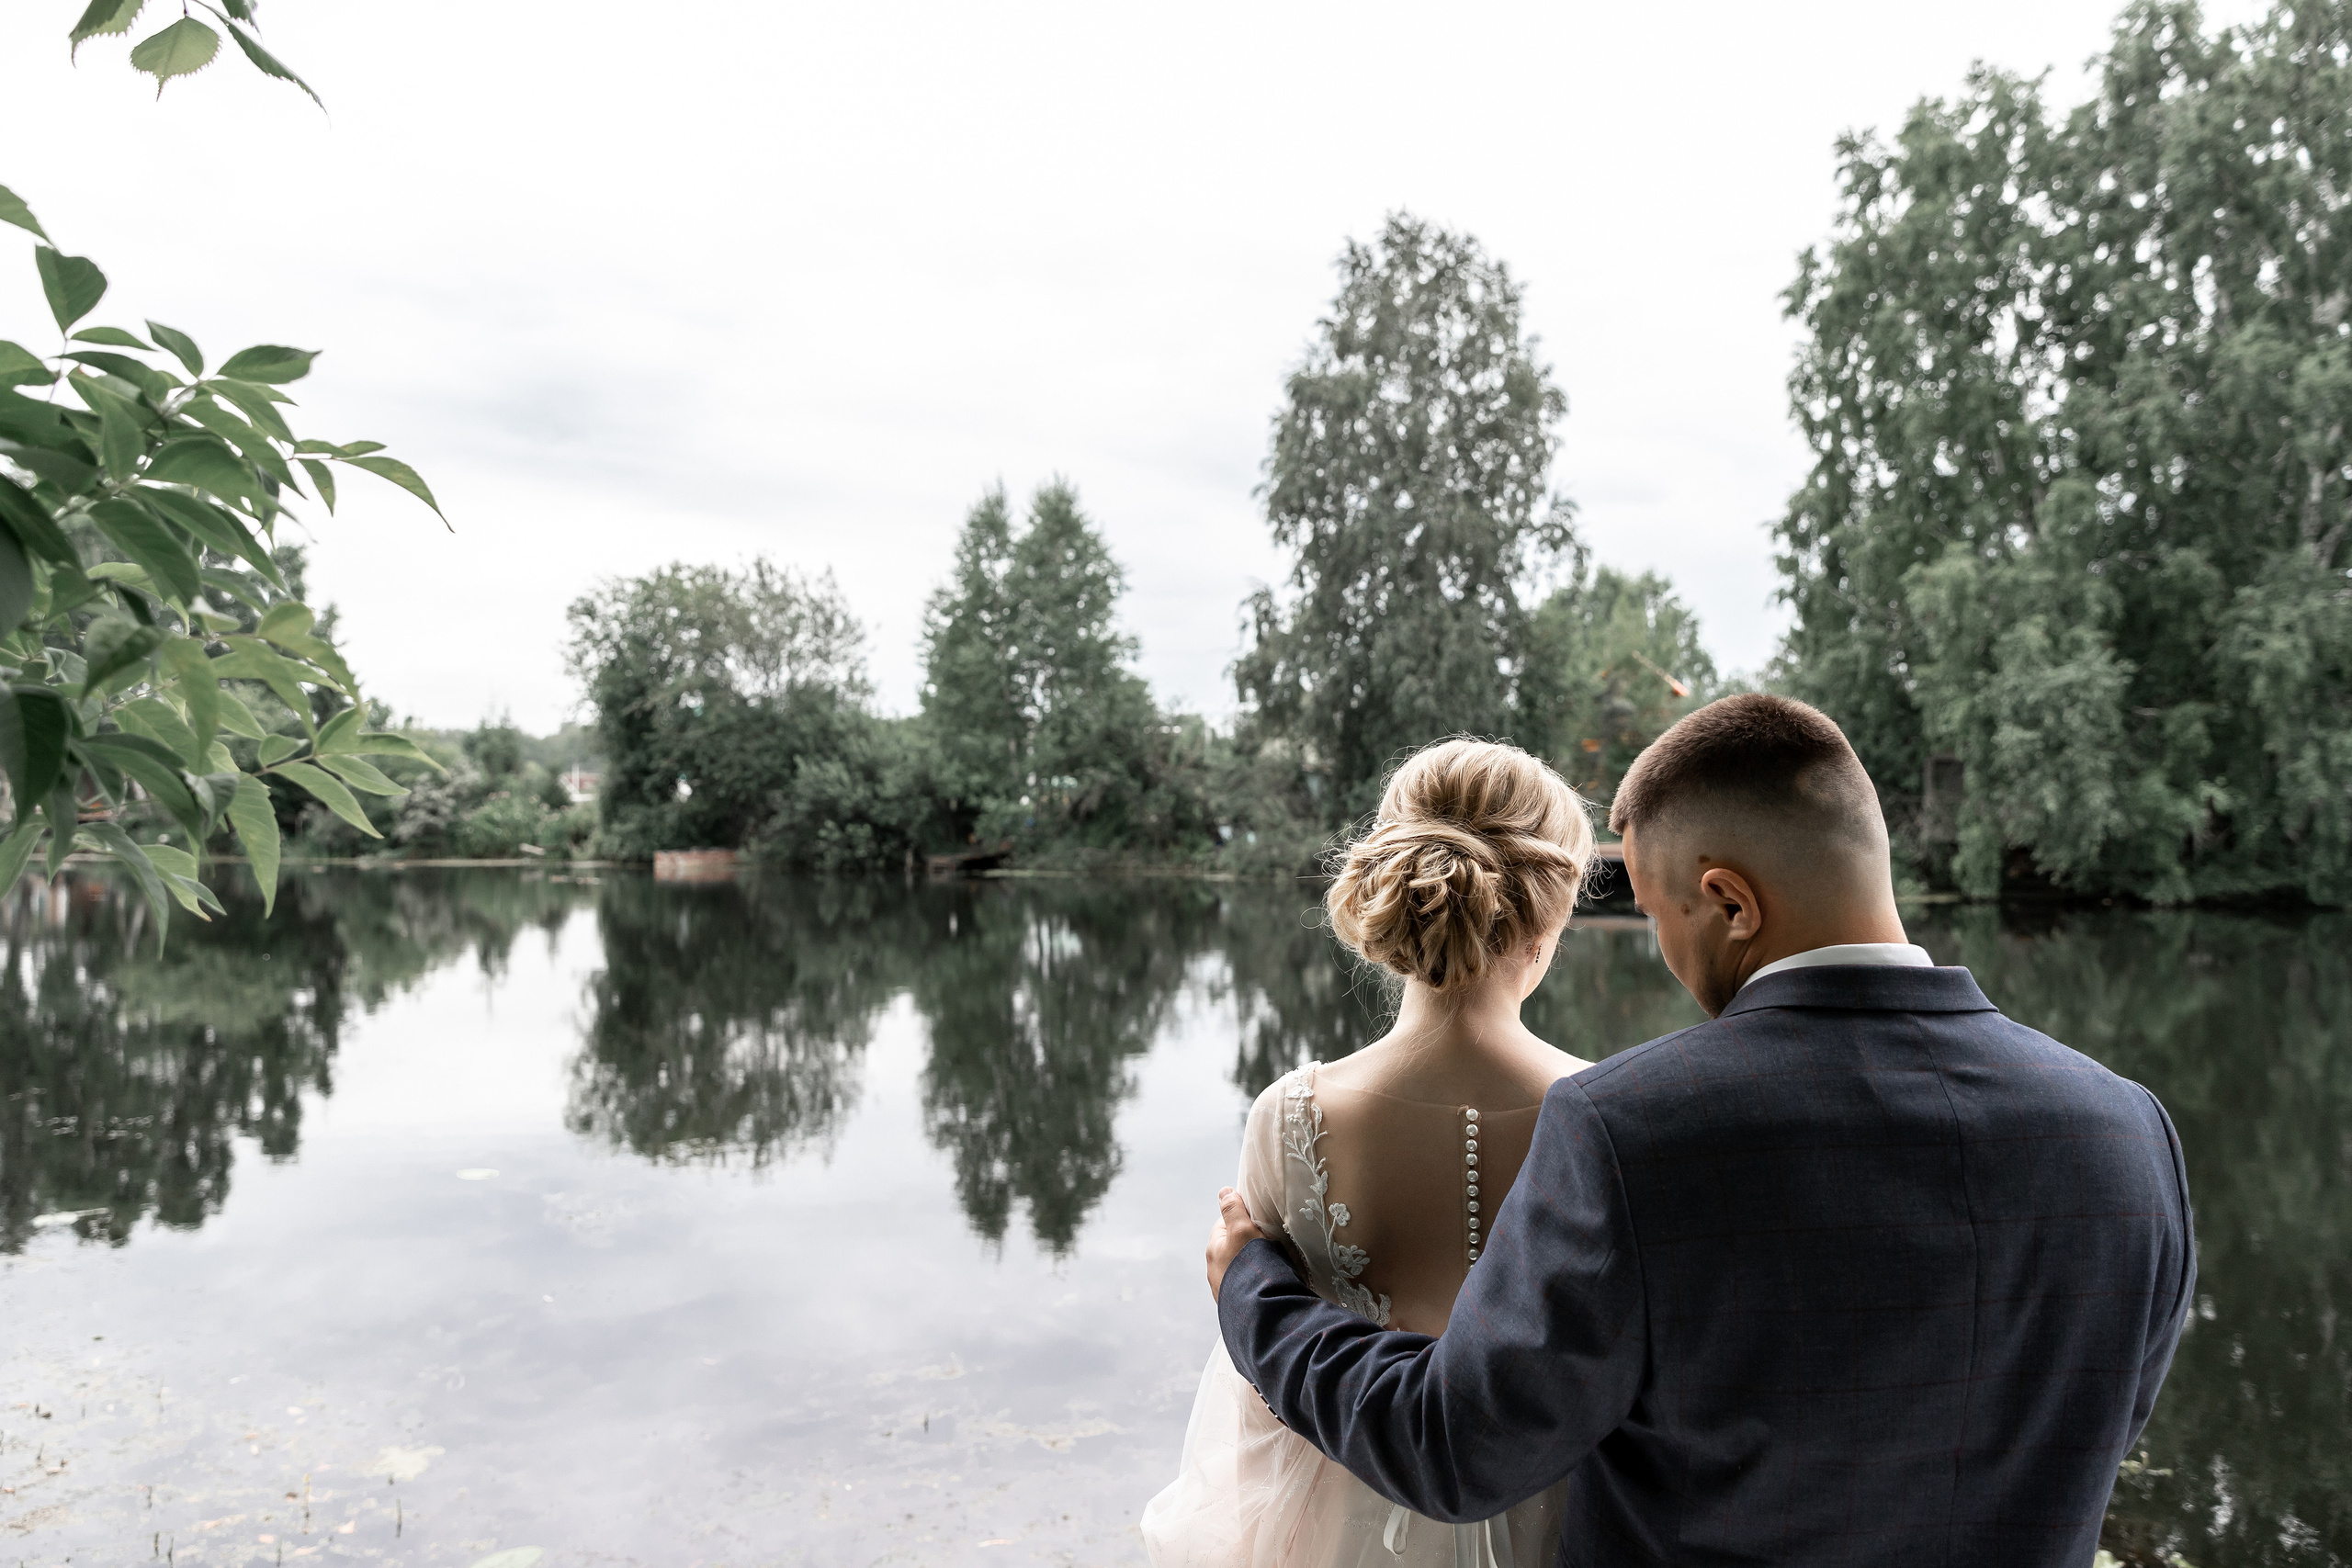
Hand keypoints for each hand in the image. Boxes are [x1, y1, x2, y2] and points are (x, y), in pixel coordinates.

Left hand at [1205, 1186, 1263, 1300]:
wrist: (1260, 1311)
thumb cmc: (1250, 1267)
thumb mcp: (1242, 1230)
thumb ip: (1233, 1210)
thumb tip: (1224, 1191)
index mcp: (1214, 1249)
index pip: (1226, 1223)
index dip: (1244, 1218)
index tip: (1261, 1220)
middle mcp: (1215, 1269)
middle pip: (1235, 1245)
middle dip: (1251, 1242)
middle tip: (1271, 1243)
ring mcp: (1226, 1288)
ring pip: (1242, 1265)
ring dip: (1255, 1262)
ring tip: (1274, 1263)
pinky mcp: (1238, 1302)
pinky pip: (1249, 1283)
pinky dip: (1258, 1279)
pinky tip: (1271, 1281)